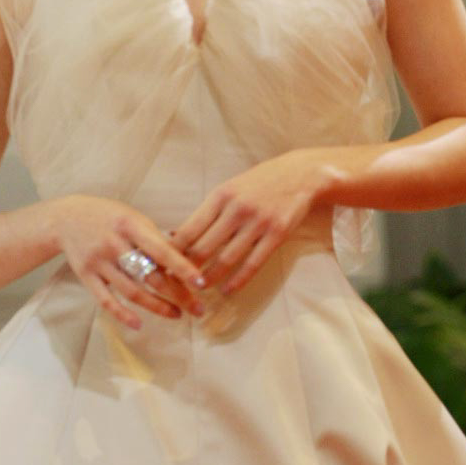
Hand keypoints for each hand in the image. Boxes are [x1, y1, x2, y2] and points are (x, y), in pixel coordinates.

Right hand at [55, 195, 207, 330]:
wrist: (65, 218)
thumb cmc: (108, 216)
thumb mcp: (132, 216)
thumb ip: (155, 236)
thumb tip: (187, 255)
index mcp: (130, 225)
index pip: (161, 249)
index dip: (182, 267)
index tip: (201, 283)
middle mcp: (114, 243)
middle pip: (150, 275)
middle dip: (177, 294)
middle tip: (198, 309)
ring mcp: (99, 261)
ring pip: (132, 291)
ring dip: (157, 306)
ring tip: (177, 315)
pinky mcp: (86, 276)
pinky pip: (106, 300)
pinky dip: (122, 314)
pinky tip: (139, 324)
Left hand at [169, 152, 331, 295]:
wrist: (300, 174)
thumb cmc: (258, 183)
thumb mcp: (229, 189)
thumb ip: (207, 212)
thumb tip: (177, 235)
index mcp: (220, 195)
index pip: (189, 230)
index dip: (174, 252)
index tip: (166, 264)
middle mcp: (237, 209)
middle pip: (204, 247)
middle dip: (188, 269)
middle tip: (179, 282)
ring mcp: (258, 222)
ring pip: (226, 259)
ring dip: (209, 278)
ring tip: (199, 288)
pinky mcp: (277, 234)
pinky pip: (253, 264)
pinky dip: (237, 281)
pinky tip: (227, 290)